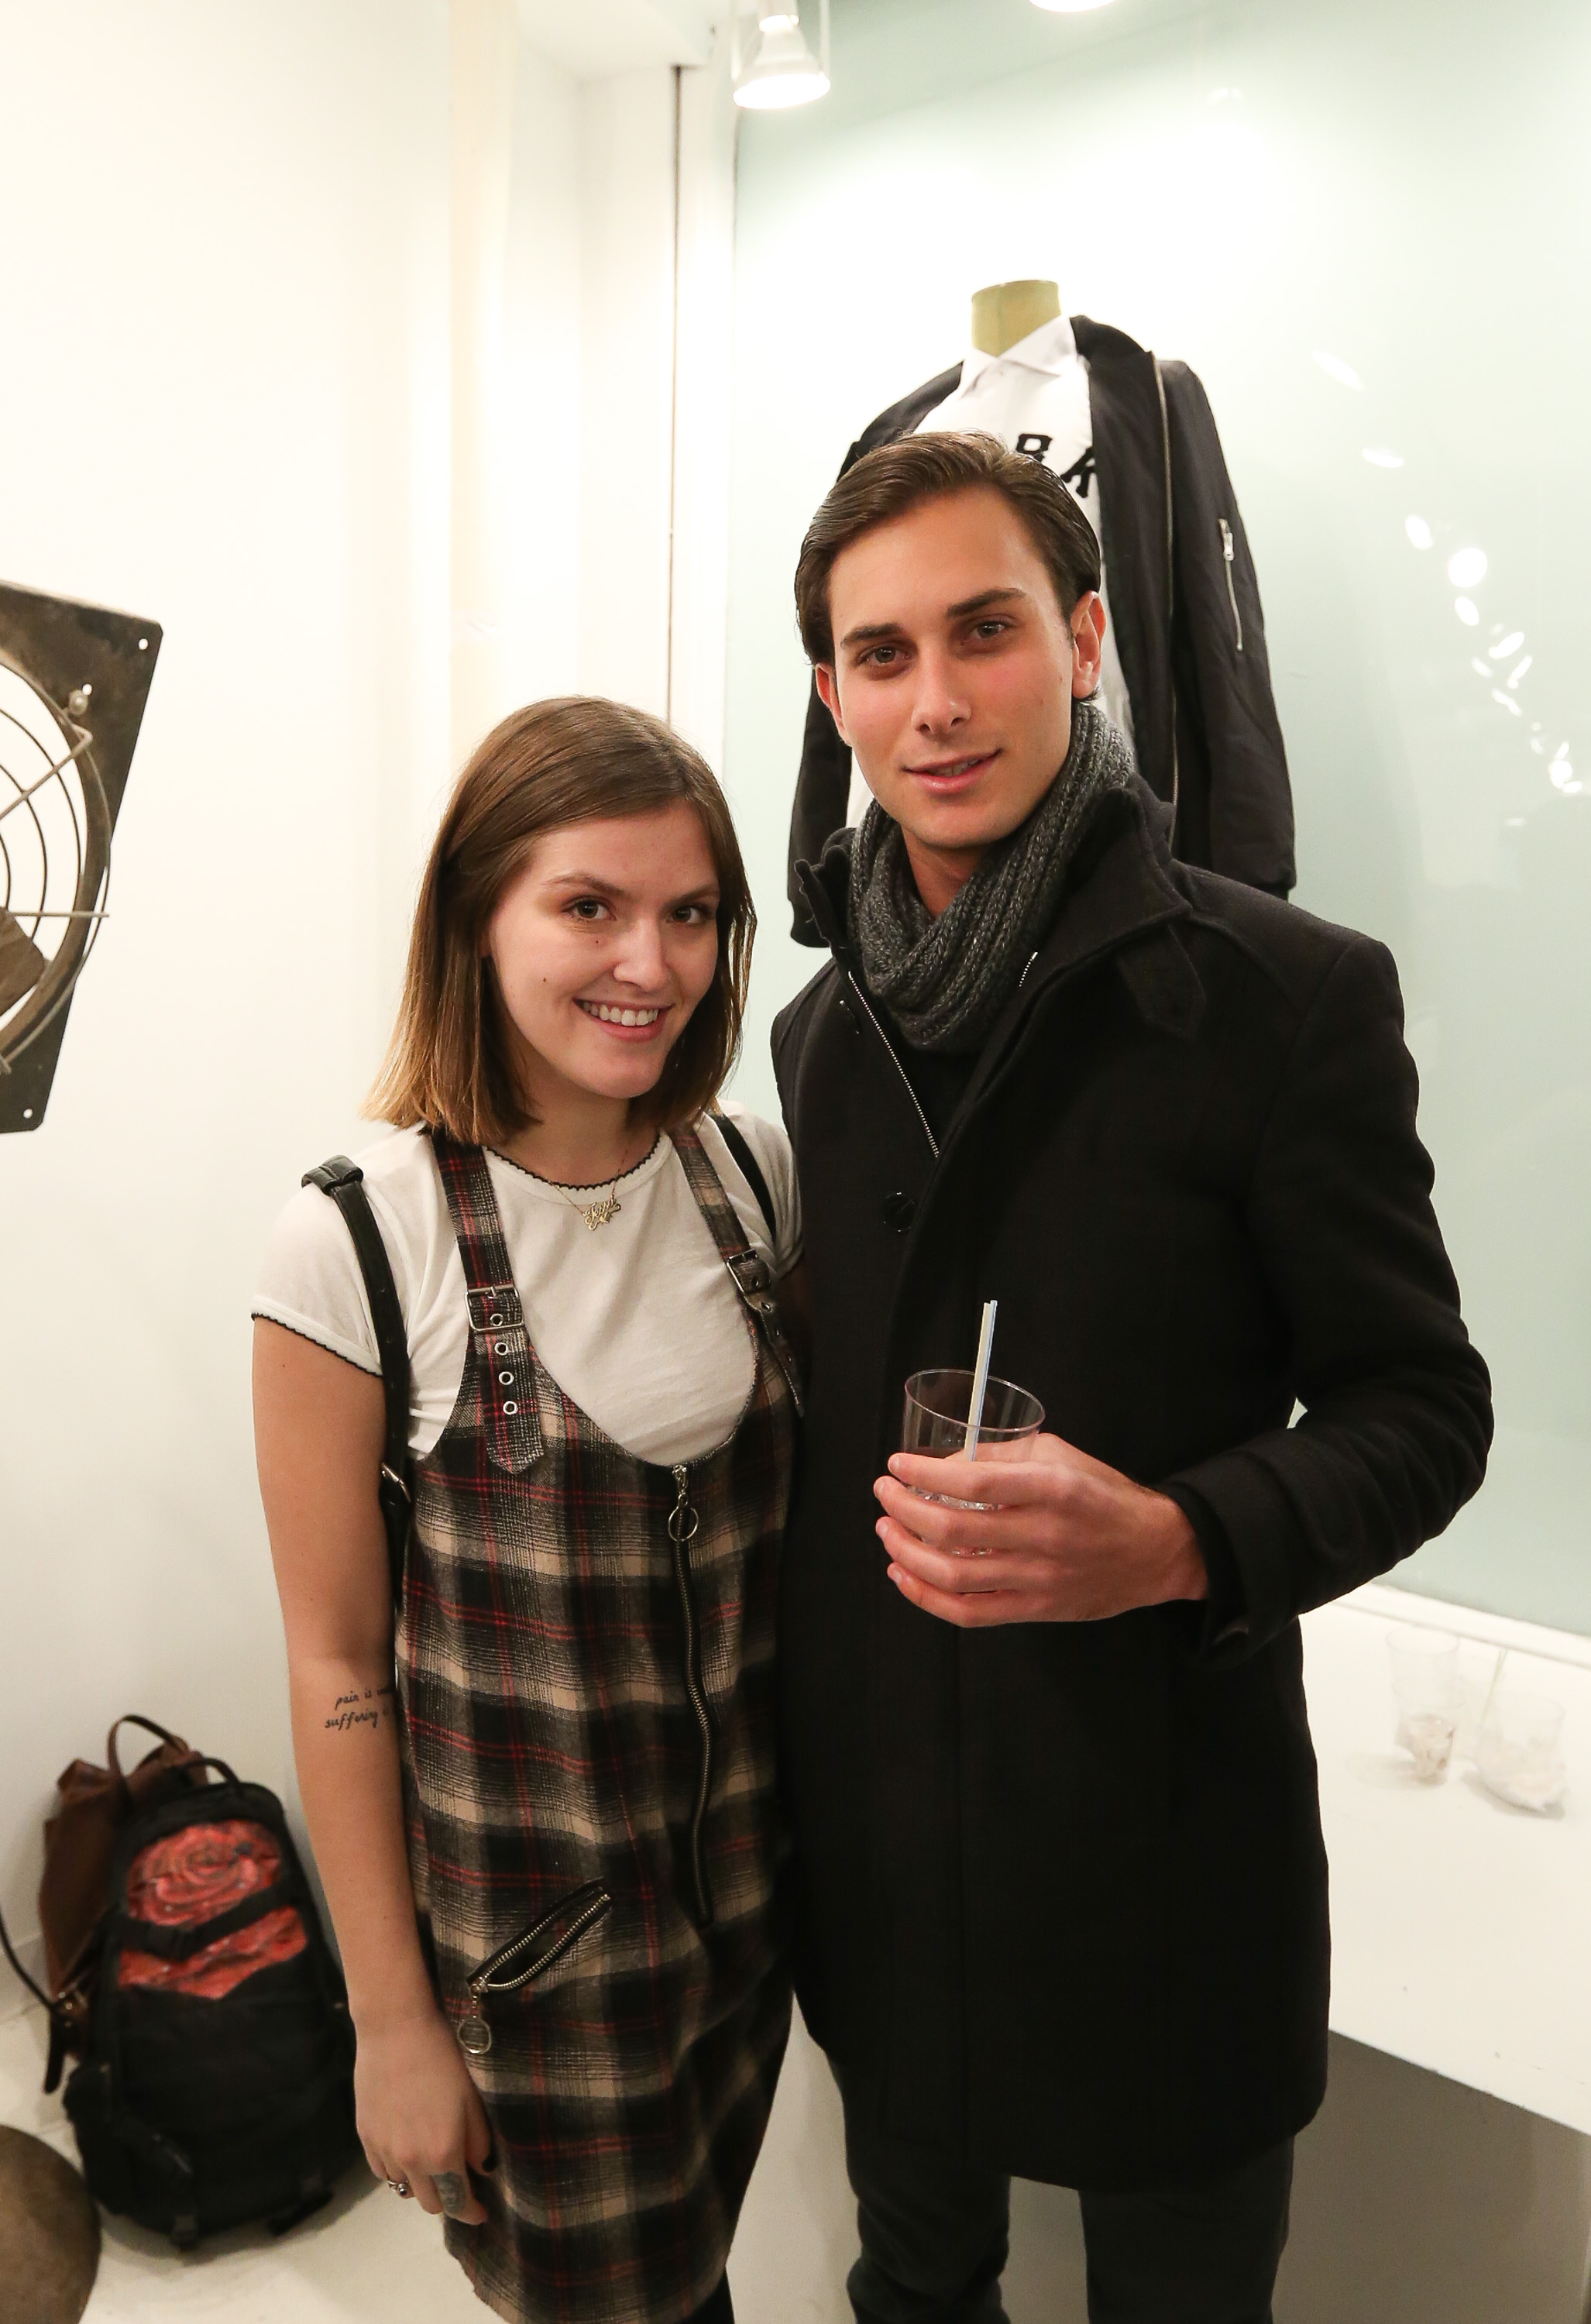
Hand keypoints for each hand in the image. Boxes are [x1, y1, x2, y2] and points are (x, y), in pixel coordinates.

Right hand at [354, 2004, 493, 2224]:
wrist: (395, 2029)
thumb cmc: (443, 2057)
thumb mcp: (472, 2098)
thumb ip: (478, 2141)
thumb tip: (481, 2171)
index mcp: (442, 2152)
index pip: (458, 2202)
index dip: (472, 2212)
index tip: (481, 2213)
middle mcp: (410, 2160)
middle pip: (430, 2202)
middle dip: (449, 2200)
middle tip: (461, 2185)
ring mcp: (384, 2150)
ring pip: (404, 2188)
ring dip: (422, 2184)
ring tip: (434, 2165)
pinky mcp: (365, 2137)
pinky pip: (382, 2172)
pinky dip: (397, 2171)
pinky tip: (407, 2153)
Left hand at [874, 1431, 1207, 1627]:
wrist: (1154, 1551)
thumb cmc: (1104, 1497)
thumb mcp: (1061, 1456)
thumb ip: (1004, 1454)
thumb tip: (945, 1462)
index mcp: (1052, 1488)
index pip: (973, 1480)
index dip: (924, 1473)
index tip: (898, 1465)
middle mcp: (1043, 1535)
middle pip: (953, 1527)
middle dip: (904, 1508)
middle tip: (884, 1493)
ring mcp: (1038, 1578)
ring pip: (953, 1573)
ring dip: (906, 1551)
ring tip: (887, 1530)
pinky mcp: (1035, 1609)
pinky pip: (969, 1612)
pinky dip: (927, 1596)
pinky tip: (904, 1574)